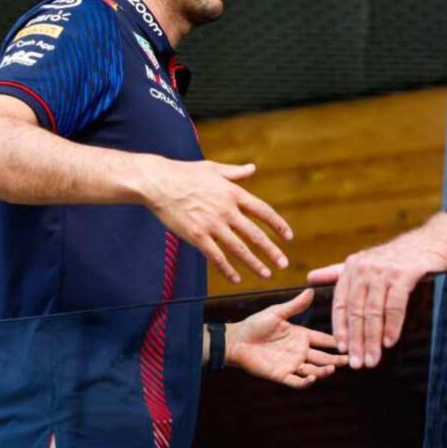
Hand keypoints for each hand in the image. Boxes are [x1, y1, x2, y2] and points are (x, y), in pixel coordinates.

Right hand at [137, 155, 292, 282]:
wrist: (158, 182)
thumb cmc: (184, 173)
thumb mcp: (213, 169)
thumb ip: (235, 172)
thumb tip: (252, 168)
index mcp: (233, 193)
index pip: (263, 211)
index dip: (278, 225)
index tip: (288, 237)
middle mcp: (227, 210)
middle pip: (255, 234)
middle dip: (272, 251)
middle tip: (283, 264)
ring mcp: (212, 224)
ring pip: (239, 249)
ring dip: (255, 264)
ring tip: (266, 274)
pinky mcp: (197, 236)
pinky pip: (216, 257)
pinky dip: (227, 269)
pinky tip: (236, 278)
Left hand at [226, 289, 348, 388]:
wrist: (237, 340)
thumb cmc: (255, 324)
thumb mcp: (277, 312)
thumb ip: (295, 305)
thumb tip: (311, 290)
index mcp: (301, 335)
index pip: (323, 339)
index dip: (337, 341)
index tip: (352, 340)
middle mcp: (300, 351)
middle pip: (324, 357)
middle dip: (337, 359)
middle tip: (351, 360)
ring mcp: (292, 364)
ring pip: (314, 369)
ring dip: (324, 370)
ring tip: (332, 368)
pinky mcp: (281, 375)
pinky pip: (296, 381)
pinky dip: (306, 382)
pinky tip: (312, 377)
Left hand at [307, 213, 446, 369]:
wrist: (429, 242)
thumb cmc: (396, 256)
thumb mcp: (364, 261)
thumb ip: (337, 273)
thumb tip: (310, 278)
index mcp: (352, 268)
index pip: (341, 304)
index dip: (340, 328)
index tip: (341, 349)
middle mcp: (364, 268)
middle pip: (356, 312)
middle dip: (356, 340)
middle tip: (357, 363)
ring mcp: (384, 271)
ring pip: (373, 312)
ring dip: (372, 339)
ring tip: (372, 359)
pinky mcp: (404, 274)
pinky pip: (395, 306)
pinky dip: (392, 326)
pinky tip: (390, 342)